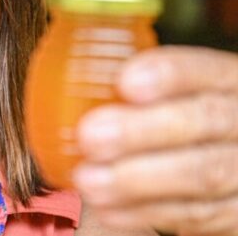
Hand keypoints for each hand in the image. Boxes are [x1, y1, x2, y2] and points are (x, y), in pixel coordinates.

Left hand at [75, 46, 237, 235]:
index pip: (206, 69)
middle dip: (142, 129)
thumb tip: (64, 75)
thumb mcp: (178, 91)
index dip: (169, 74)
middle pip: (206, 120)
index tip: (125, 82)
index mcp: (229, 80)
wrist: (229, 161)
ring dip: (136, 179)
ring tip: (87, 179)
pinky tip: (106, 208)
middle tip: (90, 135)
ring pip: (203, 174)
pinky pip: (198, 216)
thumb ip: (139, 85)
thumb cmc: (184, 118)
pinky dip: (145, 212)